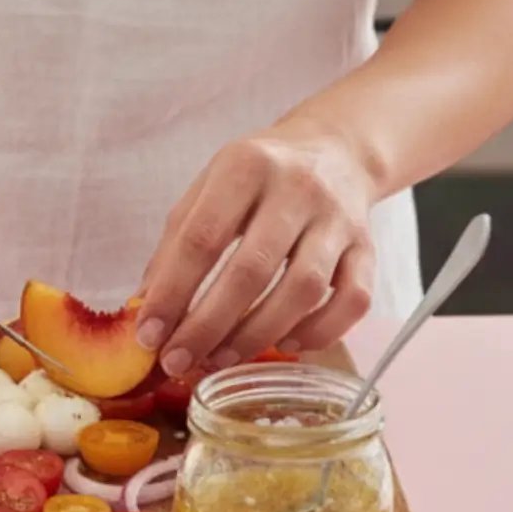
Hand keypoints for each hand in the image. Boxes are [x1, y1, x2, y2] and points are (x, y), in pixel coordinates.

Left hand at [136, 122, 377, 374]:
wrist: (335, 150)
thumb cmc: (257, 180)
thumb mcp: (207, 192)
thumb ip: (174, 247)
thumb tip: (144, 311)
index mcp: (245, 167)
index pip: (201, 239)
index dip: (172, 293)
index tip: (149, 335)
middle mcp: (296, 189)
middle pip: (250, 270)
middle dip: (208, 326)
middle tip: (178, 361)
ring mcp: (337, 219)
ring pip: (303, 289)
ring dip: (258, 335)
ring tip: (221, 358)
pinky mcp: (368, 246)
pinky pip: (353, 300)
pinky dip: (320, 331)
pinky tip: (286, 344)